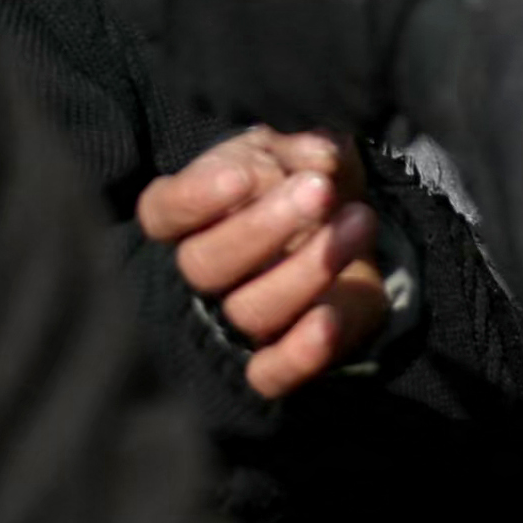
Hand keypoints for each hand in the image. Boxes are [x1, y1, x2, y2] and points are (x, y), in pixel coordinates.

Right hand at [138, 127, 387, 401]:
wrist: (345, 235)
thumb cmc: (303, 185)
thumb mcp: (299, 153)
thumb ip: (303, 147)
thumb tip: (321, 155)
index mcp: (191, 216)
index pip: (163, 214)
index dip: (194, 198)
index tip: (240, 176)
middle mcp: (205, 273)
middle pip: (205, 266)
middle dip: (263, 227)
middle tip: (318, 190)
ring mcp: (238, 320)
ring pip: (249, 311)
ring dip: (308, 268)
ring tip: (359, 220)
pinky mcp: (278, 359)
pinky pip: (270, 375)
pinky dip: (298, 353)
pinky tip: (329, 319)